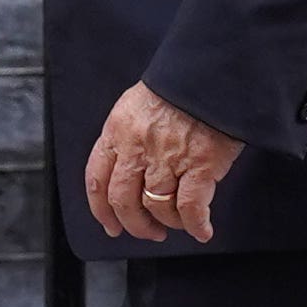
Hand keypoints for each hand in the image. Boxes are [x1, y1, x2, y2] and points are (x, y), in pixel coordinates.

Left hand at [83, 82, 244, 243]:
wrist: (209, 74)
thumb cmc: (176, 89)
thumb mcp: (135, 106)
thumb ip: (126, 138)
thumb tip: (126, 172)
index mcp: (117, 131)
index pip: (97, 179)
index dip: (101, 209)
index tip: (110, 225)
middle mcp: (137, 147)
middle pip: (123, 201)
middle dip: (135, 224)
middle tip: (149, 231)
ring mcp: (167, 158)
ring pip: (157, 207)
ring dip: (167, 223)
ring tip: (177, 224)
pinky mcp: (200, 165)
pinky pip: (191, 208)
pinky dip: (195, 225)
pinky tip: (202, 230)